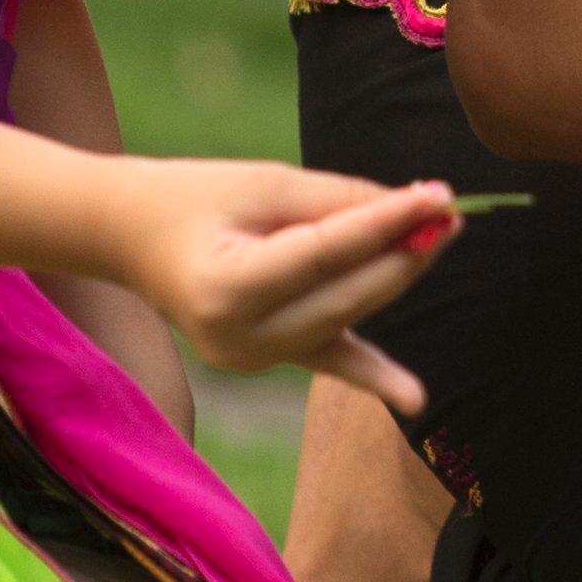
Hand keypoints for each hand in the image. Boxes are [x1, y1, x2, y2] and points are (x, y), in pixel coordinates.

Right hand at [108, 159, 453, 408]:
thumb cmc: (195, 197)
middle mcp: (239, 338)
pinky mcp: (268, 360)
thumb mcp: (263, 184)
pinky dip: (375, 374)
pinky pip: (331, 360)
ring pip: (346, 316)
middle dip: (403, 252)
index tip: (439, 196)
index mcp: (226, 289)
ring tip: (438, 231)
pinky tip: (416, 398)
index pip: (328, 254)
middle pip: (345, 294)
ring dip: (395, 275)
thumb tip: (416, 209)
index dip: (388, 225)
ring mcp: (252, 358)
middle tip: (449, 210)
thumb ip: (338, 200)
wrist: (132, 238)